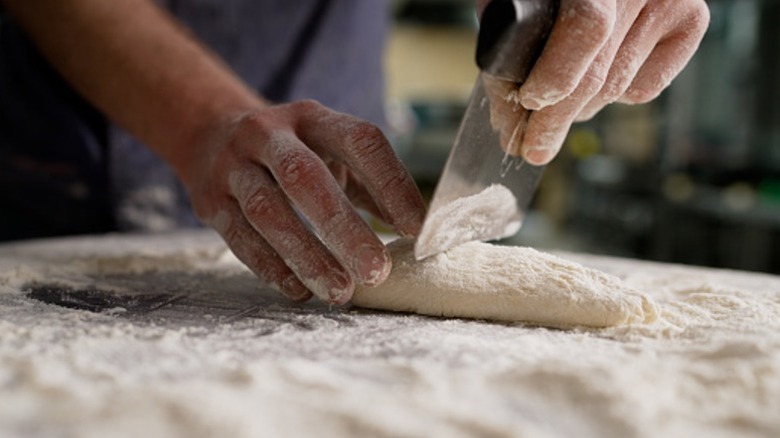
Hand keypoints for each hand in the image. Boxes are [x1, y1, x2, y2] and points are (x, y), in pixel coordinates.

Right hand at [181, 100, 425, 303]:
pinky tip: (299, 290)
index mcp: (313, 118)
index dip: (391, 183)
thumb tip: (416, 230)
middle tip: (375, 271)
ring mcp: (233, 165)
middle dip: (343, 227)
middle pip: (305, 177)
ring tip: (340, 291)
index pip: (359, 140)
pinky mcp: (210, 199)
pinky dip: (270, 266)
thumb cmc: (291, 153)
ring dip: (306, 255)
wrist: (209, 133)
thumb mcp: (330, 151)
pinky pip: (239, 236)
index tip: (416, 229)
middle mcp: (269, 134)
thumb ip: (371, 185)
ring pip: (267, 211)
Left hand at [479, 0, 709, 163]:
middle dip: (554, 120)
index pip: (587, 28)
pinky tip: (593, 86)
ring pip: (615, 88)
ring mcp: (672, 3)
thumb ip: (514, 38)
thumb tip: (510, 109)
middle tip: (531, 148)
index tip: (529, 102)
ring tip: (550, 116)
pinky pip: (643, 87)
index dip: (556, 74)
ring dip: (576, 111)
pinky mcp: (691, 22)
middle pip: (599, 73)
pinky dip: (612, 97)